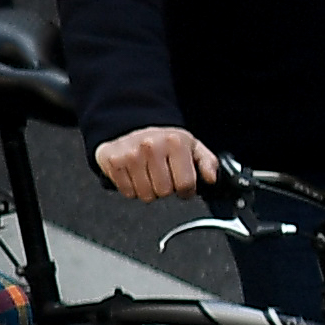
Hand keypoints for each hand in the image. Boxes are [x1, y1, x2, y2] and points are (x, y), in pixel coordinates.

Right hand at [94, 126, 217, 198]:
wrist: (132, 130)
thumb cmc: (165, 142)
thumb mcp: (192, 147)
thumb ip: (208, 162)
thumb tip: (211, 178)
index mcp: (175, 142)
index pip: (186, 184)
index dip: (187, 190)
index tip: (184, 186)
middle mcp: (151, 147)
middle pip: (165, 191)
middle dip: (167, 189)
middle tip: (164, 177)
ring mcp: (130, 154)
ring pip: (146, 195)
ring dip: (150, 191)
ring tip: (150, 176)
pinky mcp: (113, 162)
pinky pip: (128, 192)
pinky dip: (133, 190)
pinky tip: (136, 176)